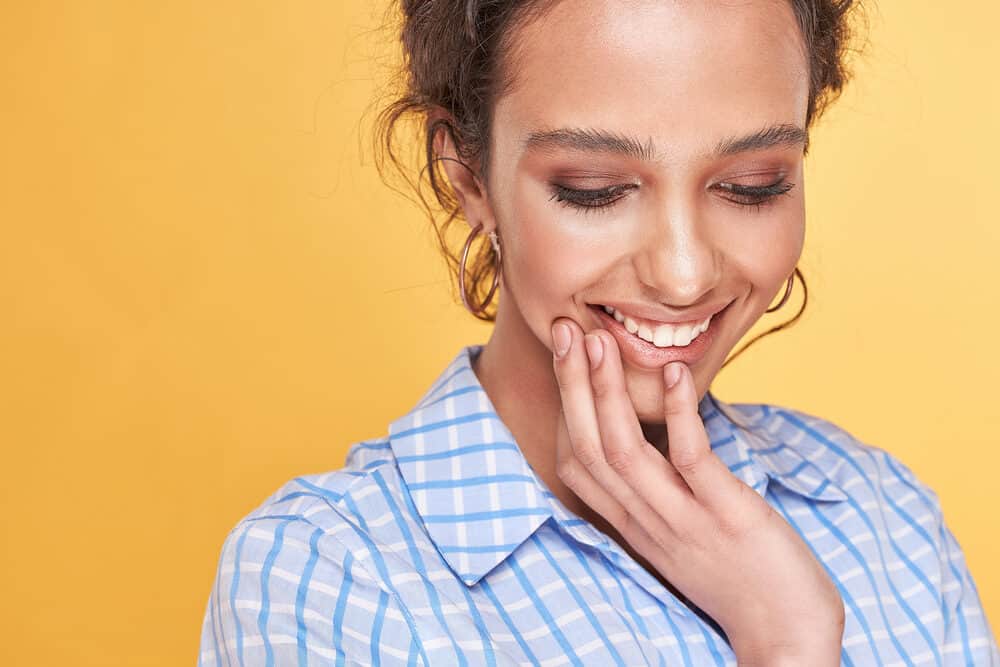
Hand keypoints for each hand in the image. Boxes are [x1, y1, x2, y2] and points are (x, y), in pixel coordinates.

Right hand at [550, 318, 844, 664]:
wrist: (787, 638)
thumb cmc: (741, 580)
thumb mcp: (682, 536)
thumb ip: (660, 494)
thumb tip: (654, 441)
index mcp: (635, 525)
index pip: (577, 464)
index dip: (565, 409)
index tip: (565, 357)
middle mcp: (648, 523)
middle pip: (590, 449)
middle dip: (572, 386)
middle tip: (566, 329)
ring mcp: (684, 521)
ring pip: (624, 452)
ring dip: (607, 393)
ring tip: (600, 341)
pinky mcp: (727, 517)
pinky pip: (690, 461)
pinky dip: (678, 414)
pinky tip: (673, 374)